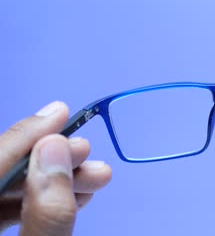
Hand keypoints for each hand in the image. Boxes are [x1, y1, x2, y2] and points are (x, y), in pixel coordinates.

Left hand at [0, 101, 111, 234]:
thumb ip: (46, 212)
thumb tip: (56, 151)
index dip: (28, 134)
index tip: (61, 112)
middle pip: (4, 171)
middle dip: (50, 157)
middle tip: (85, 150)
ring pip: (13, 190)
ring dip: (59, 178)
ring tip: (96, 175)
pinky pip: (19, 208)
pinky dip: (51, 198)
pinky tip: (79, 192)